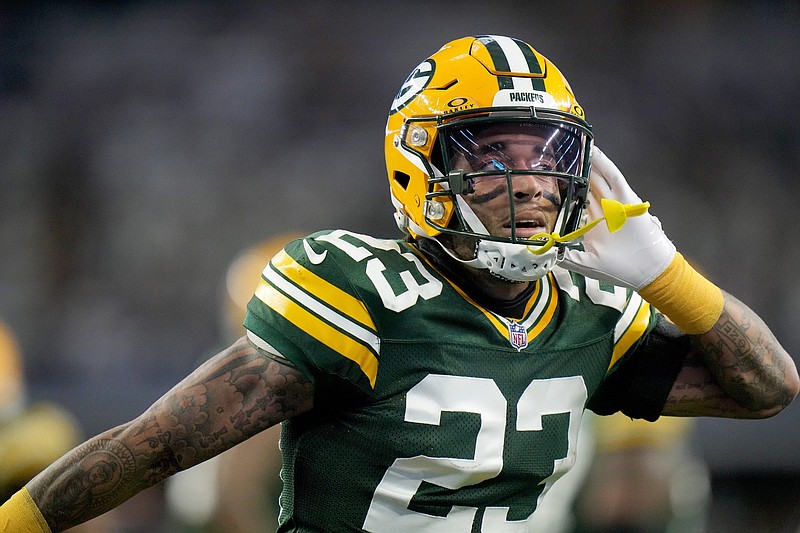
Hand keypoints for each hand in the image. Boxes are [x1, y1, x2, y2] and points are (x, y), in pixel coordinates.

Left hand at [561, 146, 675, 289]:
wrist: (648, 272)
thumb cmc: (619, 269)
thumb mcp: (586, 263)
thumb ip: (567, 256)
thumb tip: (547, 252)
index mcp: (594, 222)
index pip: (577, 200)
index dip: (566, 188)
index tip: (550, 176)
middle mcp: (604, 209)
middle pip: (587, 184)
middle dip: (575, 171)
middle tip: (559, 154)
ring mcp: (615, 203)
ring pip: (599, 177)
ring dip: (589, 162)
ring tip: (576, 146)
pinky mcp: (628, 199)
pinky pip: (615, 178)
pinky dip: (605, 165)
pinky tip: (595, 152)